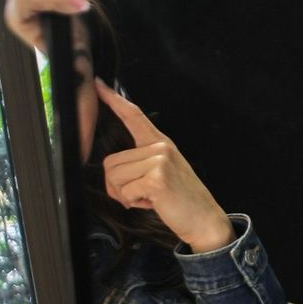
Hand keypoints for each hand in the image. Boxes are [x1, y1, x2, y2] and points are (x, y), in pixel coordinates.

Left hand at [97, 80, 234, 251]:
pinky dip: (134, 203)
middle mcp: (160, 147)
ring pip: (114, 177)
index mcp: (161, 143)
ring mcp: (160, 160)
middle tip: (142, 194)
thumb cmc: (181, 200)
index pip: (134, 116)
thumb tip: (113, 170)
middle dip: (118, 185)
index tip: (98, 84)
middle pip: (110, 162)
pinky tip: (154, 203)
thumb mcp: (164, 172)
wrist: (204, 219)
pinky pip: (124, 192)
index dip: (114, 100)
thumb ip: (142, 162)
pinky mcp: (156, 178)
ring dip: (124, 195)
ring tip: (149, 198)